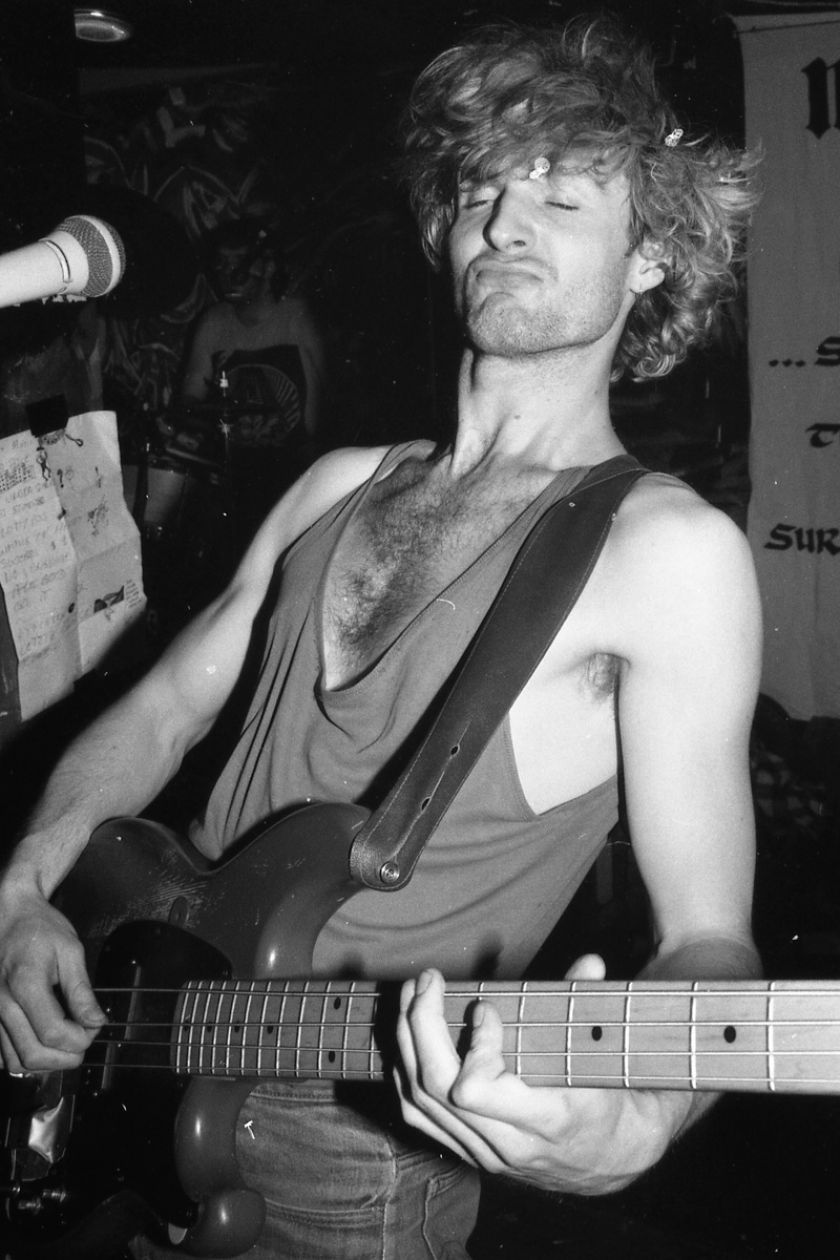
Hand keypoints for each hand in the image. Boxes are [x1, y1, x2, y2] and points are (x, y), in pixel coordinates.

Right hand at [0, 887, 104, 1073]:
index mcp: (24, 983)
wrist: (9, 915)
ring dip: (46, 1064)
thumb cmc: (40, 928)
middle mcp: (1, 1003)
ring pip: (14, 1062)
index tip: (95, 1026)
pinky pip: (2, 1055)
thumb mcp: (70, 950)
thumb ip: (81, 990)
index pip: (53, 1032)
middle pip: (32, 1054)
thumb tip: (96, 1021)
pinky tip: (43, 1044)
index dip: (81, 1038)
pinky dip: (24, 1059)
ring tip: (67, 1045)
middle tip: (84, 1040)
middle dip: (66, 1057)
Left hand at [395, 955, 692, 1194]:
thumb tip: (590, 961)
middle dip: (423, 1025)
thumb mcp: (611, 1057)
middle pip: (437, 1088)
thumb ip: (593, 1006)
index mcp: (546, 1122)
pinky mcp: (470, 1152)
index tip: (486, 1008)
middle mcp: (508, 1144)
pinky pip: (421, 1117)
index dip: (475, 1045)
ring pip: (421, 1102)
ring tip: (412, 996)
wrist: (616, 1160)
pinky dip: (407, 1072)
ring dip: (407, 1042)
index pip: (478, 1090)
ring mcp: (484, 1152)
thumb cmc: (614, 1099)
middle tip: (428, 981)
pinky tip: (408, 1036)